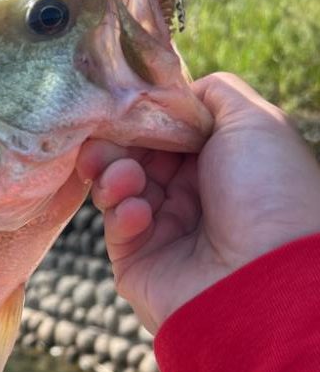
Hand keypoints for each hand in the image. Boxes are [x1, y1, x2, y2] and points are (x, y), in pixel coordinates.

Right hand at [76, 73, 319, 333]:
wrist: (263, 280)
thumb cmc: (267, 193)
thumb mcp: (253, 120)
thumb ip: (212, 93)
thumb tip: (174, 91)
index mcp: (222, 161)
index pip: (166, 129)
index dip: (143, 115)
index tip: (122, 104)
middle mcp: (194, 194)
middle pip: (135, 155)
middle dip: (116, 142)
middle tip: (104, 139)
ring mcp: (165, 230)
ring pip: (117, 187)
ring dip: (113, 173)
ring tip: (124, 176)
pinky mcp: (138, 264)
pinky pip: (116, 228)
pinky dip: (122, 212)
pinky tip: (140, 213)